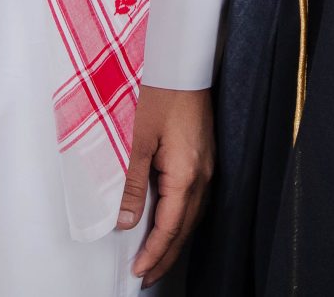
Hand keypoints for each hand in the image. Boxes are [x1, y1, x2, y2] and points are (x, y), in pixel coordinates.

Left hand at [120, 84, 213, 283]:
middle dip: (167, 254)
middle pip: (186, 225)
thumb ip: (131, 183)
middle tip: (149, 275)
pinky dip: (181, 216)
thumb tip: (128, 220)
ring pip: (192, 212)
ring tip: (158, 255)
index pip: (171, 226)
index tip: (141, 271)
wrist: (177, 58)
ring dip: (175, 237)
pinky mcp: (202, 152)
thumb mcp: (134, 138)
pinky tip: (171, 219)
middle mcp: (203, 171)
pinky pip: (194, 195)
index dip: (155, 252)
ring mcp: (206, 161)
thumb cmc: (157, 89)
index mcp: (187, 172)